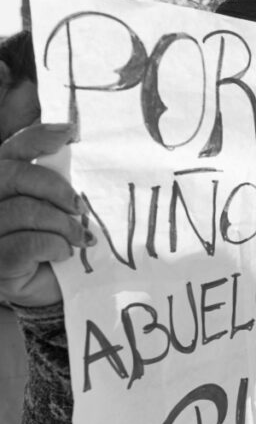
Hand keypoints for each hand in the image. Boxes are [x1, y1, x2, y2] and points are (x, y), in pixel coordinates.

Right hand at [0, 123, 88, 306]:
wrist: (55, 289)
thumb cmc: (57, 241)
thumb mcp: (60, 206)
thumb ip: (56, 179)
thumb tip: (71, 138)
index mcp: (1, 182)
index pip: (12, 149)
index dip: (37, 137)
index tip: (70, 133)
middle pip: (12, 175)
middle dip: (54, 187)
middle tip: (79, 207)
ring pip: (22, 210)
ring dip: (63, 224)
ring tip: (80, 238)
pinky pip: (27, 243)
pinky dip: (55, 246)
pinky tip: (65, 253)